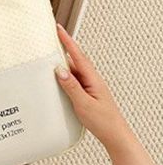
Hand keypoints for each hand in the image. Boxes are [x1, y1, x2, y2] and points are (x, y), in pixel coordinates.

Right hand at [55, 24, 132, 153]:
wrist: (115, 136)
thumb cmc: (103, 122)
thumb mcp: (84, 104)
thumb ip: (71, 86)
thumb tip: (59, 69)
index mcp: (92, 79)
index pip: (78, 55)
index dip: (67, 41)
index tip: (58, 29)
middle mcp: (92, 79)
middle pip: (74, 59)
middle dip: (63, 47)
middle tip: (50, 38)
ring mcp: (90, 86)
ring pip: (73, 70)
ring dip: (62, 64)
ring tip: (49, 59)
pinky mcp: (87, 93)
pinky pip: (73, 79)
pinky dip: (64, 76)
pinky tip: (57, 80)